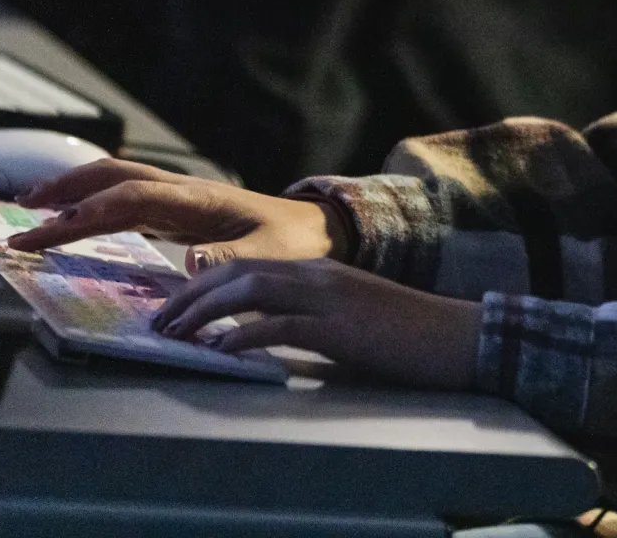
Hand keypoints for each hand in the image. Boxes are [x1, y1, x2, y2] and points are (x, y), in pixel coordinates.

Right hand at [6, 159, 349, 267]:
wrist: (316, 230)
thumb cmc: (296, 246)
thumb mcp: (272, 260)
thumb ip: (233, 265)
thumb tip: (192, 267)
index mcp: (200, 200)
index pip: (135, 197)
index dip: (92, 210)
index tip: (52, 227)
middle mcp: (182, 192)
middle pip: (113, 179)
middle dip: (67, 191)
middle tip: (21, 211)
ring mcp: (177, 200)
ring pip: (114, 187)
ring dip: (72, 195)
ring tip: (28, 210)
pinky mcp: (176, 214)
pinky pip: (124, 206)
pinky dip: (91, 211)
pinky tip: (69, 223)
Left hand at [154, 257, 483, 389]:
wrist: (457, 336)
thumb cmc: (408, 334)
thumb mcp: (350, 316)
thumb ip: (310, 316)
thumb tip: (264, 334)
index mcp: (319, 269)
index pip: (247, 265)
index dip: (203, 283)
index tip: (173, 305)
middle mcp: (318, 274)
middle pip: (238, 272)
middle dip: (191, 295)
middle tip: (159, 320)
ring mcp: (329, 298)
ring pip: (250, 292)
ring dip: (205, 313)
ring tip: (175, 335)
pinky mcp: (339, 327)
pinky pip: (279, 326)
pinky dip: (243, 337)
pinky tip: (220, 352)